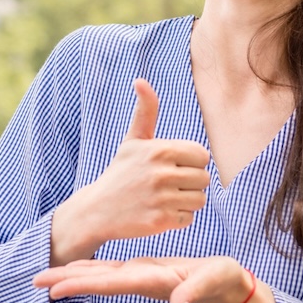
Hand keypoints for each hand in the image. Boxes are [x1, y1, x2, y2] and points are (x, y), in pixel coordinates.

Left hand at [32, 255, 254, 302]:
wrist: (227, 283)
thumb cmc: (220, 280)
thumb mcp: (209, 284)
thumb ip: (193, 295)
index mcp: (149, 281)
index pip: (108, 284)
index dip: (80, 285)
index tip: (53, 290)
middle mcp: (138, 279)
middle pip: (96, 281)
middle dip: (65, 280)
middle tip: (33, 280)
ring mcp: (139, 275)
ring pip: (99, 275)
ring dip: (72, 275)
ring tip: (45, 275)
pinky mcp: (143, 270)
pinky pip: (110, 268)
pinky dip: (90, 267)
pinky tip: (76, 266)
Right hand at [49, 79, 209, 264]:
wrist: (98, 210)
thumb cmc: (120, 172)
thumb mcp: (133, 140)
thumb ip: (145, 111)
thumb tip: (140, 80)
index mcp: (160, 150)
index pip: (202, 155)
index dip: (190, 162)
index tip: (172, 167)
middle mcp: (161, 173)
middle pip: (204, 179)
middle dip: (189, 183)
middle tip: (167, 185)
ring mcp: (161, 198)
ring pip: (199, 200)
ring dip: (185, 202)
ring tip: (164, 199)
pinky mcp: (161, 221)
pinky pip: (189, 218)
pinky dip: (177, 219)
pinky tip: (159, 213)